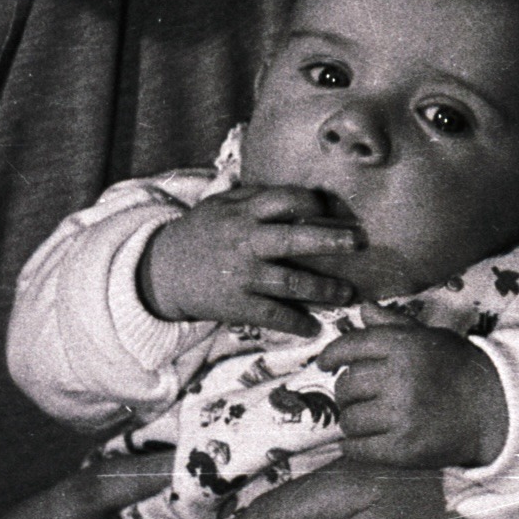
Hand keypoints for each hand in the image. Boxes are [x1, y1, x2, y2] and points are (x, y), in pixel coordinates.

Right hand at [143, 185, 361, 336]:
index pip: (284, 199)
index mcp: (244, 213)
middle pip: (294, 239)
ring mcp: (242, 275)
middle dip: (330, 241)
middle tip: (358, 242)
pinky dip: (295, 323)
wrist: (160, 271)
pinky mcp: (236, 305)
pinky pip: (272, 316)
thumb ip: (256, 197)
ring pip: (290, 282)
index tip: (332, 208)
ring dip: (323, 289)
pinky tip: (314, 327)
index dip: (311, 202)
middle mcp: (246, 242)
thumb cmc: (201, 233)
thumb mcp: (222, 205)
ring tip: (347, 293)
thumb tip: (301, 191)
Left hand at [317, 304, 508, 468]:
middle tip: (356, 397)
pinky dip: (356, 447)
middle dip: (346, 392)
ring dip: (352, 420)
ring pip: (349, 419)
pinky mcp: (404, 449)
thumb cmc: (459, 369)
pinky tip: (366, 442)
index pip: (350, 346)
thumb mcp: (429, 338)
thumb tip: (364, 309)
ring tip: (367, 419)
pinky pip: (358, 448)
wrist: (497, 409)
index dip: (331, 355)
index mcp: (404, 345)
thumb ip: (394, 325)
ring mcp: (401, 415)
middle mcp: (399, 377)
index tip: (325, 364)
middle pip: (346, 385)